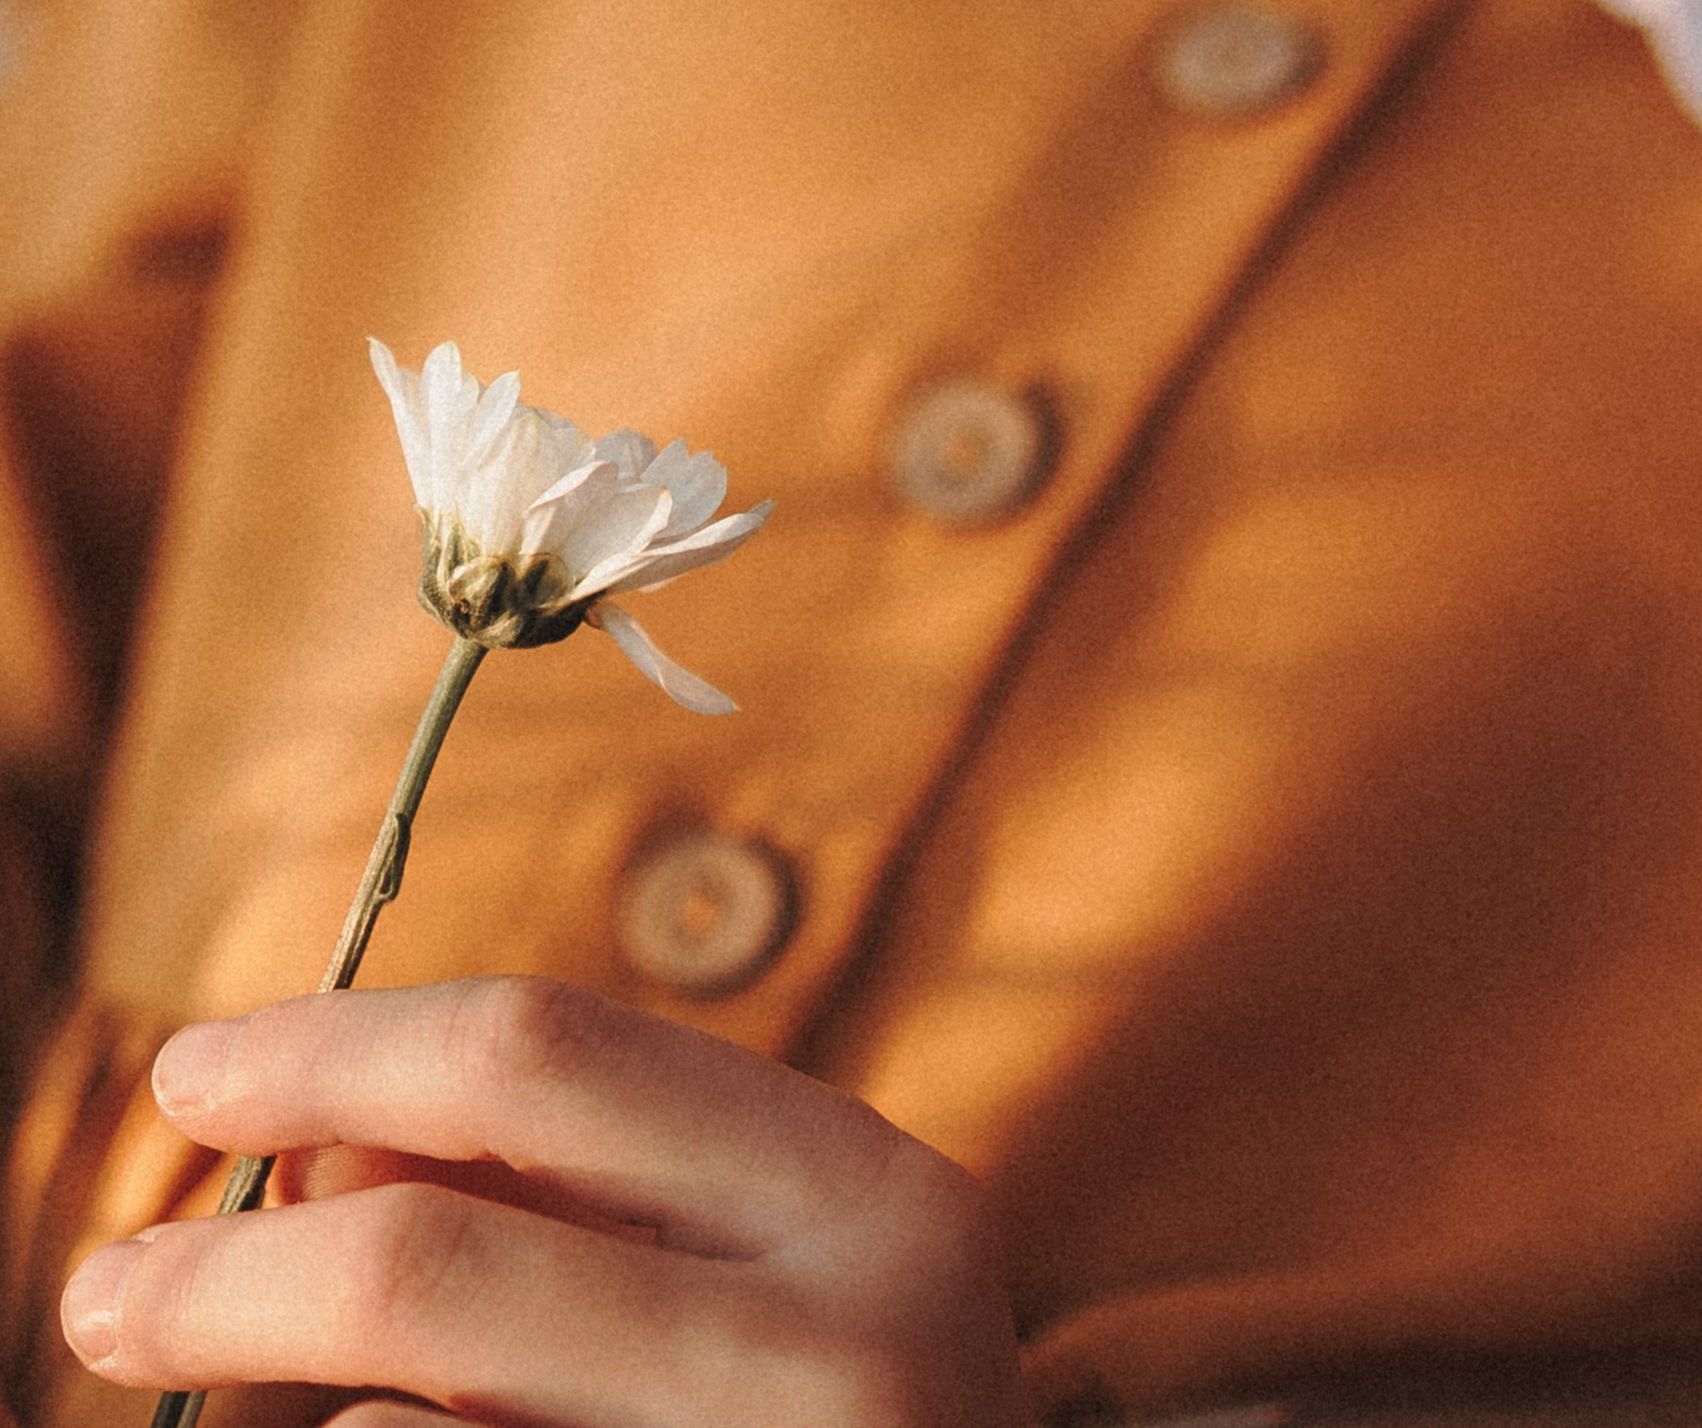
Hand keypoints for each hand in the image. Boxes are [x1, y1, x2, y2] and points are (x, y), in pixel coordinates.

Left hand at [60, 976, 1026, 1427]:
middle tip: (103, 1290)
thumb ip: (564, 1181)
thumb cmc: (839, 1404)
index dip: (335, 1043)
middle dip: (222, 1273)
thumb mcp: (762, 1259)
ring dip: (307, 1414)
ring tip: (294, 1413)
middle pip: (425, 1265)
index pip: (539, 1053)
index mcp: (867, 1198)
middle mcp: (835, 1355)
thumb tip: (304, 1146)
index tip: (190, 1067)